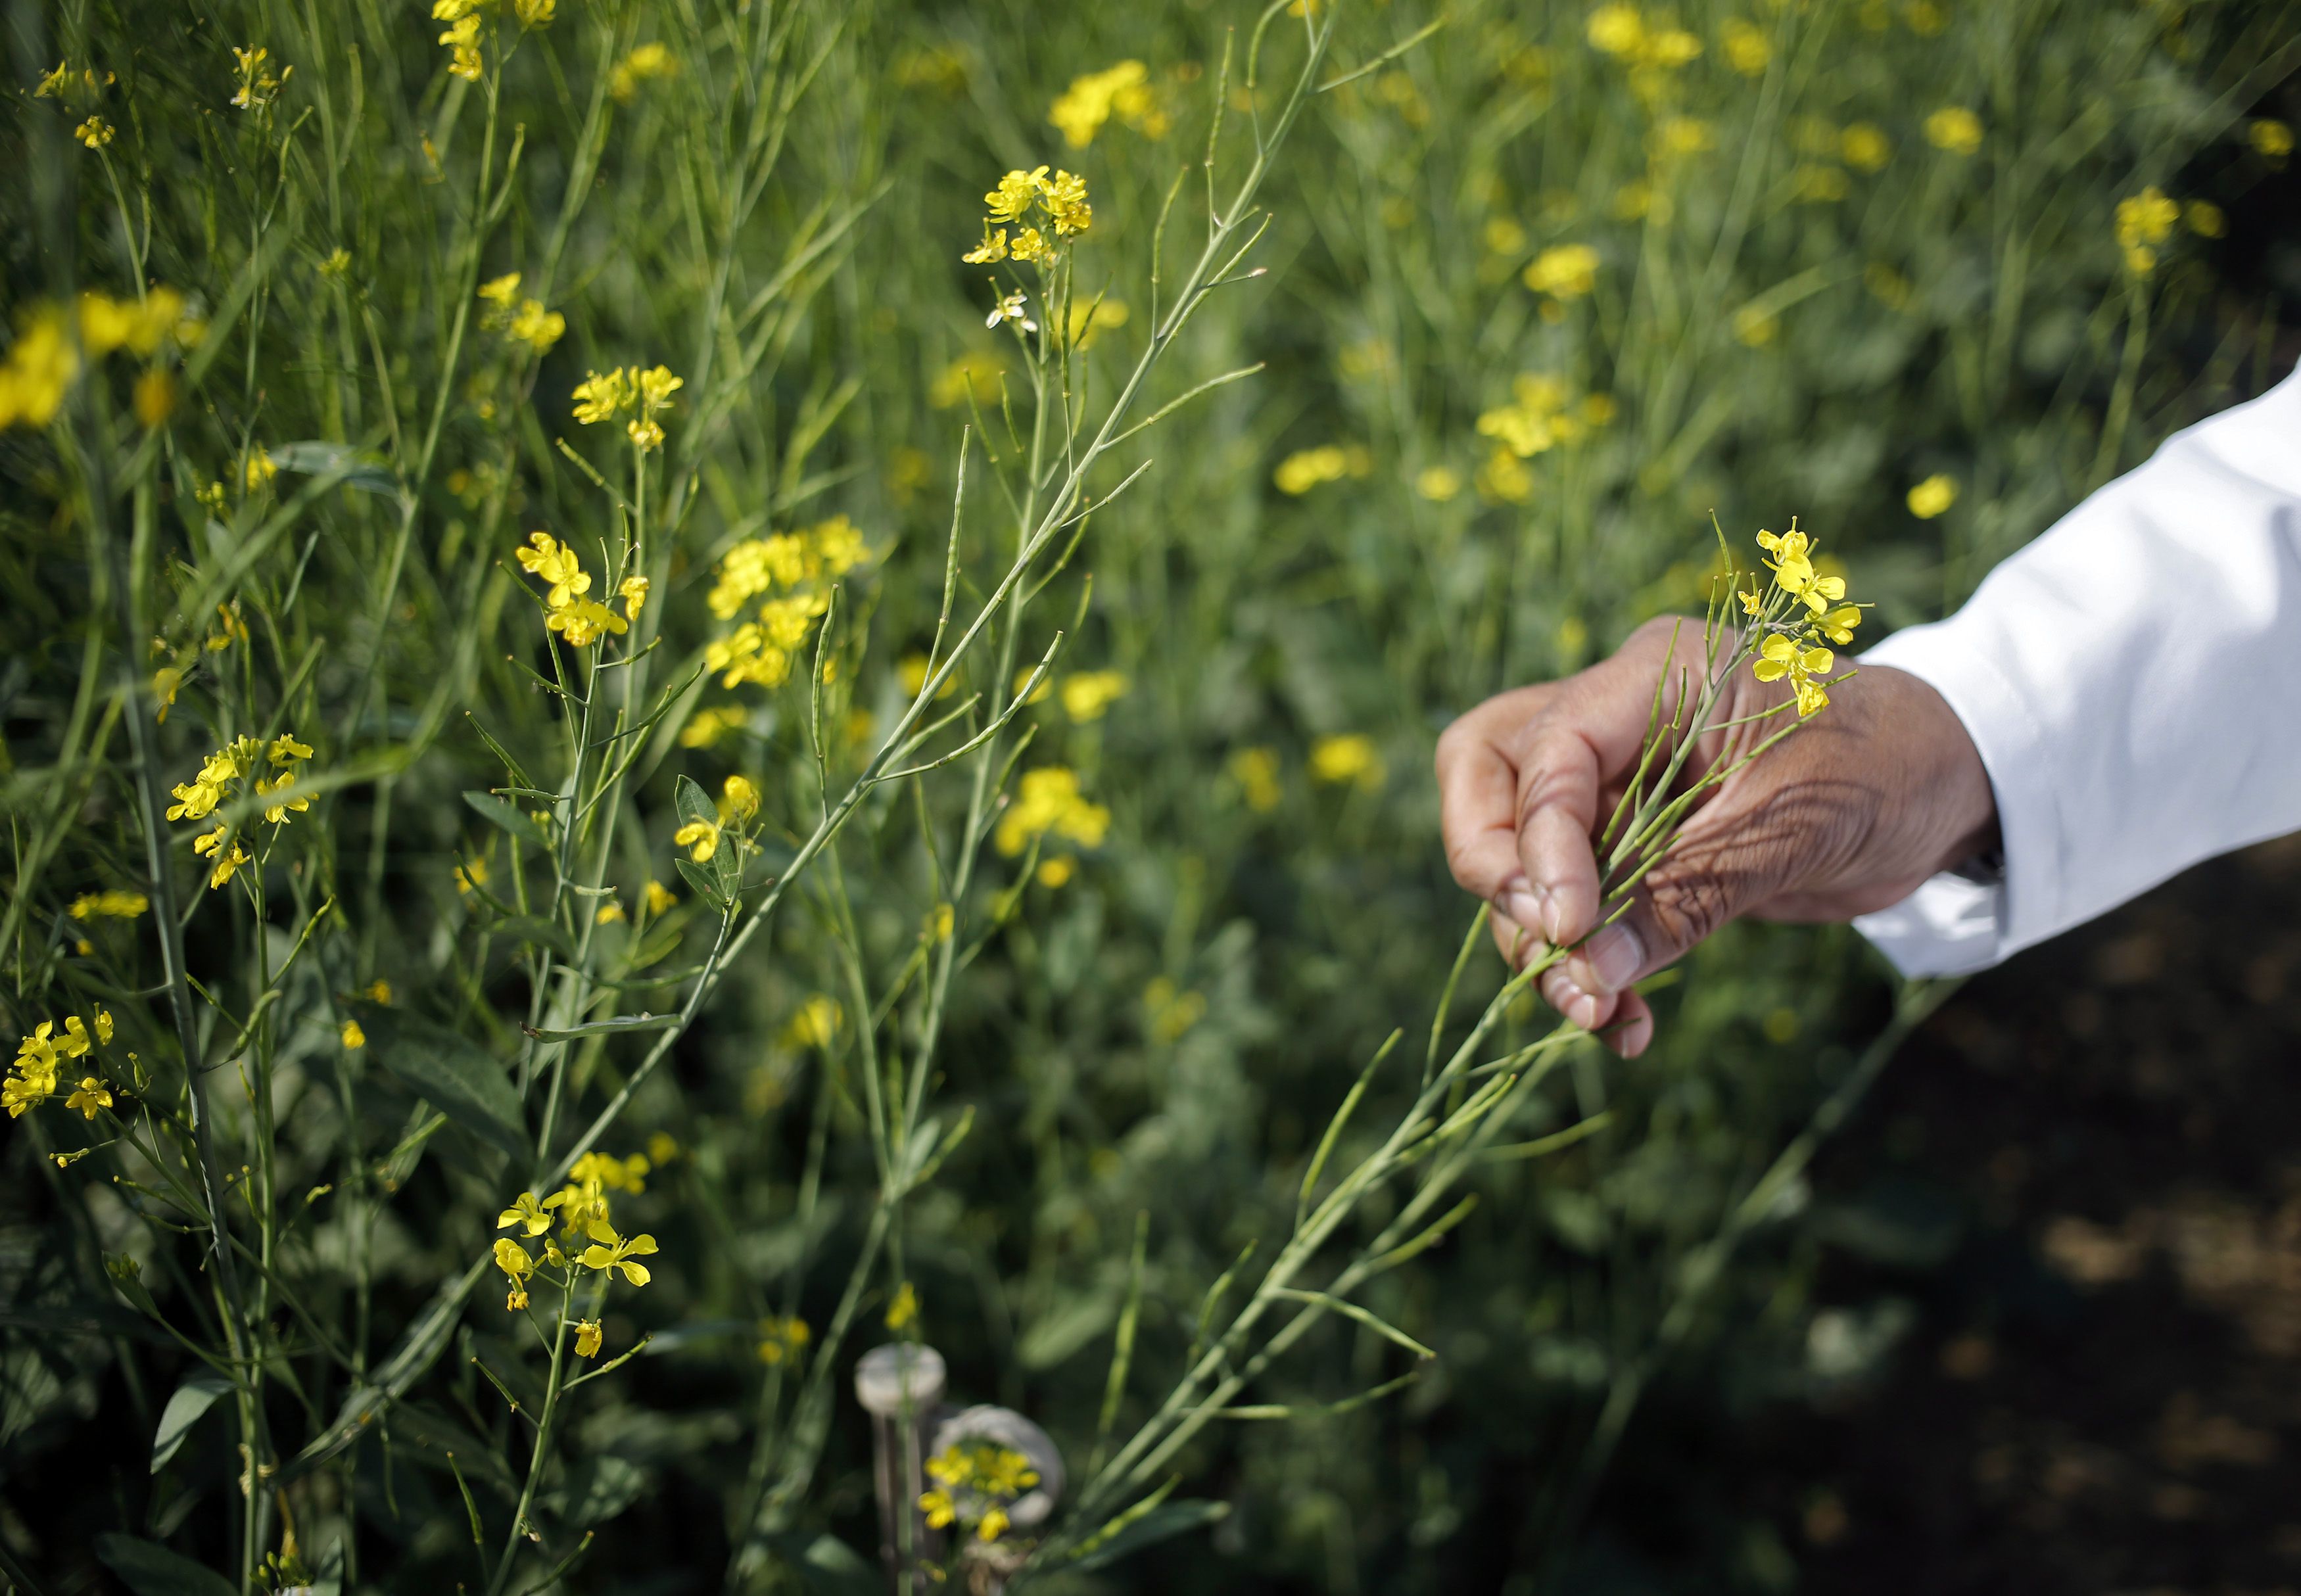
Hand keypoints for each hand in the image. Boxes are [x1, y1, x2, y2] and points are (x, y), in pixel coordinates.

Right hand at [1434, 617, 1996, 1055]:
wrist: (1948, 787)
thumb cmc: (1885, 770)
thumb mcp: (1790, 831)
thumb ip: (1685, 895)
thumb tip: (1587, 973)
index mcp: (1652, 676)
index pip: (1547, 749)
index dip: (1539, 842)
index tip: (1565, 929)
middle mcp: (1615, 718)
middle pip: (1488, 772)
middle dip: (1498, 870)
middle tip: (1548, 945)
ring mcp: (1616, 778)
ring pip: (1517, 848)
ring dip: (1541, 941)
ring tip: (1595, 1014)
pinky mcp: (1633, 840)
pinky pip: (1576, 899)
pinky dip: (1588, 963)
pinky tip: (1624, 1023)